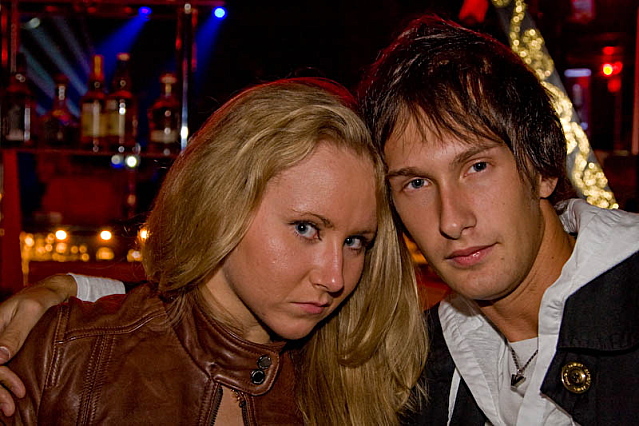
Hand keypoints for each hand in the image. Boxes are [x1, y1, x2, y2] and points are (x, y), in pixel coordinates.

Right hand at [0, 274, 76, 415]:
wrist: (51, 292)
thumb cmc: (42, 298)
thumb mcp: (31, 311)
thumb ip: (16, 332)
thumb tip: (0, 356)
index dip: (0, 379)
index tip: (20, 390)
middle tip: (12, 408)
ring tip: (12, 409)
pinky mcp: (5, 348)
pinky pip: (0, 368)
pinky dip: (3, 384)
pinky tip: (11, 396)